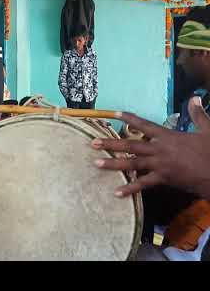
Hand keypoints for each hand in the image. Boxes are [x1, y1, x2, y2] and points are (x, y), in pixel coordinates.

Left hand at [91, 97, 209, 199]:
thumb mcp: (207, 129)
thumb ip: (197, 114)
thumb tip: (194, 98)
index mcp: (167, 136)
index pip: (144, 124)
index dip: (129, 118)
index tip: (114, 113)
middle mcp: (159, 149)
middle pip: (130, 144)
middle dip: (111, 143)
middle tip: (93, 143)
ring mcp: (159, 164)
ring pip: (132, 163)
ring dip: (113, 163)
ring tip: (96, 163)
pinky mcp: (163, 178)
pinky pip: (143, 184)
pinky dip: (130, 188)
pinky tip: (117, 192)